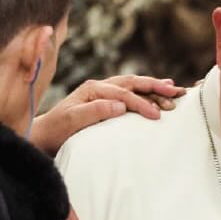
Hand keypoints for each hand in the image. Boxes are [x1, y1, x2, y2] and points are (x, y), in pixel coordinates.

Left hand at [30, 75, 184, 153]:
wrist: (44, 137)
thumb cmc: (58, 131)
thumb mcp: (72, 121)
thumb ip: (95, 111)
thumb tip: (120, 105)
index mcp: (93, 89)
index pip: (123, 94)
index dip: (142, 103)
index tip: (157, 115)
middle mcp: (99, 87)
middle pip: (132, 82)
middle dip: (155, 87)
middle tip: (175, 93)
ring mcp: (102, 93)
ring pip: (133, 85)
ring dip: (153, 87)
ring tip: (172, 89)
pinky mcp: (105, 101)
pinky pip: (129, 92)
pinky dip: (145, 91)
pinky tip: (157, 92)